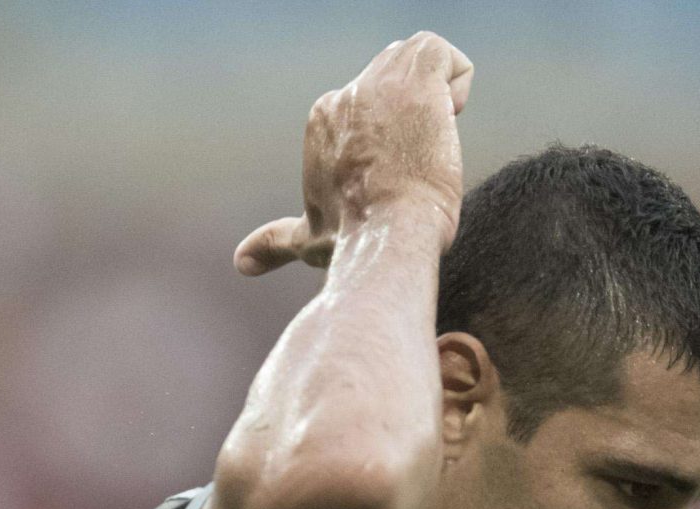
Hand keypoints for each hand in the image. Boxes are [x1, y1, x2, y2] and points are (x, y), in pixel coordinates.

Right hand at [235, 32, 474, 275]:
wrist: (386, 234)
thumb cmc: (353, 243)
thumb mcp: (309, 241)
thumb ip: (275, 242)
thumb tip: (241, 263)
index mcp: (323, 120)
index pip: (374, 108)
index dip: (396, 141)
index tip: (394, 179)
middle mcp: (346, 94)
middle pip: (396, 78)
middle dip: (417, 114)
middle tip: (418, 161)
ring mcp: (380, 82)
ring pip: (419, 61)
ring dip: (439, 99)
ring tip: (433, 145)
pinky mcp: (417, 77)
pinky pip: (446, 55)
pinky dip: (459, 83)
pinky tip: (448, 126)